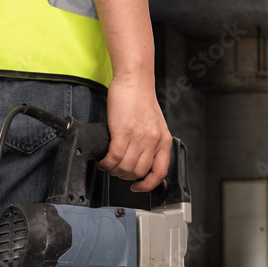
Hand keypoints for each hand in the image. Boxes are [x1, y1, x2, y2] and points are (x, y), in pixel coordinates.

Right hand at [97, 73, 170, 191]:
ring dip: (114, 171)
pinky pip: (115, 157)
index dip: (148, 185)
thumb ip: (151, 143)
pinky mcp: (123, 131)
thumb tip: (140, 161)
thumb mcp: (154, 125)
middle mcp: (153, 141)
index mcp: (164, 141)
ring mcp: (139, 137)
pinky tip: (104, 161)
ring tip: (108, 165)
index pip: (160, 173)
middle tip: (116, 170)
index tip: (138, 186)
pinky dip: (107, 163)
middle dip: (125, 176)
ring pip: (125, 168)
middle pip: (139, 172)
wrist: (134, 80)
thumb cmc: (141, 100)